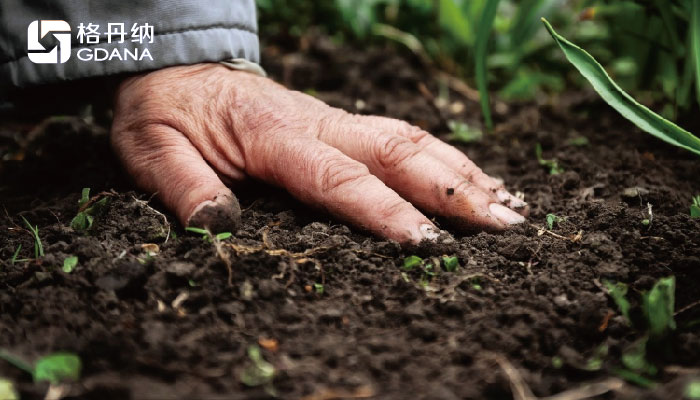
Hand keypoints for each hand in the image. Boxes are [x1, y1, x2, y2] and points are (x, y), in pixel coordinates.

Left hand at [110, 63, 526, 243]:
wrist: (179, 68)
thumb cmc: (167, 112)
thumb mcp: (151, 150)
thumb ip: (183, 186)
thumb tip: (218, 227)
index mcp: (273, 135)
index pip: (338, 177)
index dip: (384, 211)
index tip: (428, 245)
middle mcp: (318, 123)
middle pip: (398, 152)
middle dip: (454, 191)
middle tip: (507, 226)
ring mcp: (335, 120)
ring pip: (412, 140)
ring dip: (463, 173)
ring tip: (511, 206)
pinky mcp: (341, 124)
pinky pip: (403, 137)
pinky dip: (446, 159)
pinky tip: (475, 180)